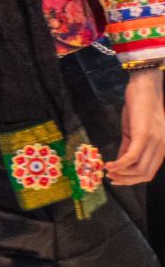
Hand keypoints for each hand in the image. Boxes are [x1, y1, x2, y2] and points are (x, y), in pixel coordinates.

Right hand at [113, 68, 164, 184]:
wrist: (145, 87)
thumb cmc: (140, 107)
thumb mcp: (134, 131)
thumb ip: (129, 147)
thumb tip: (120, 163)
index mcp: (162, 148)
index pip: (149, 172)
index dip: (132, 180)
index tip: (116, 179)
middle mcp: (162, 147)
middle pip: (145, 174)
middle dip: (126, 180)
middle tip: (110, 177)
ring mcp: (154, 142)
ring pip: (139, 169)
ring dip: (121, 173)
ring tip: (107, 170)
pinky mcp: (144, 136)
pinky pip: (131, 157)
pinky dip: (118, 164)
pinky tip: (108, 164)